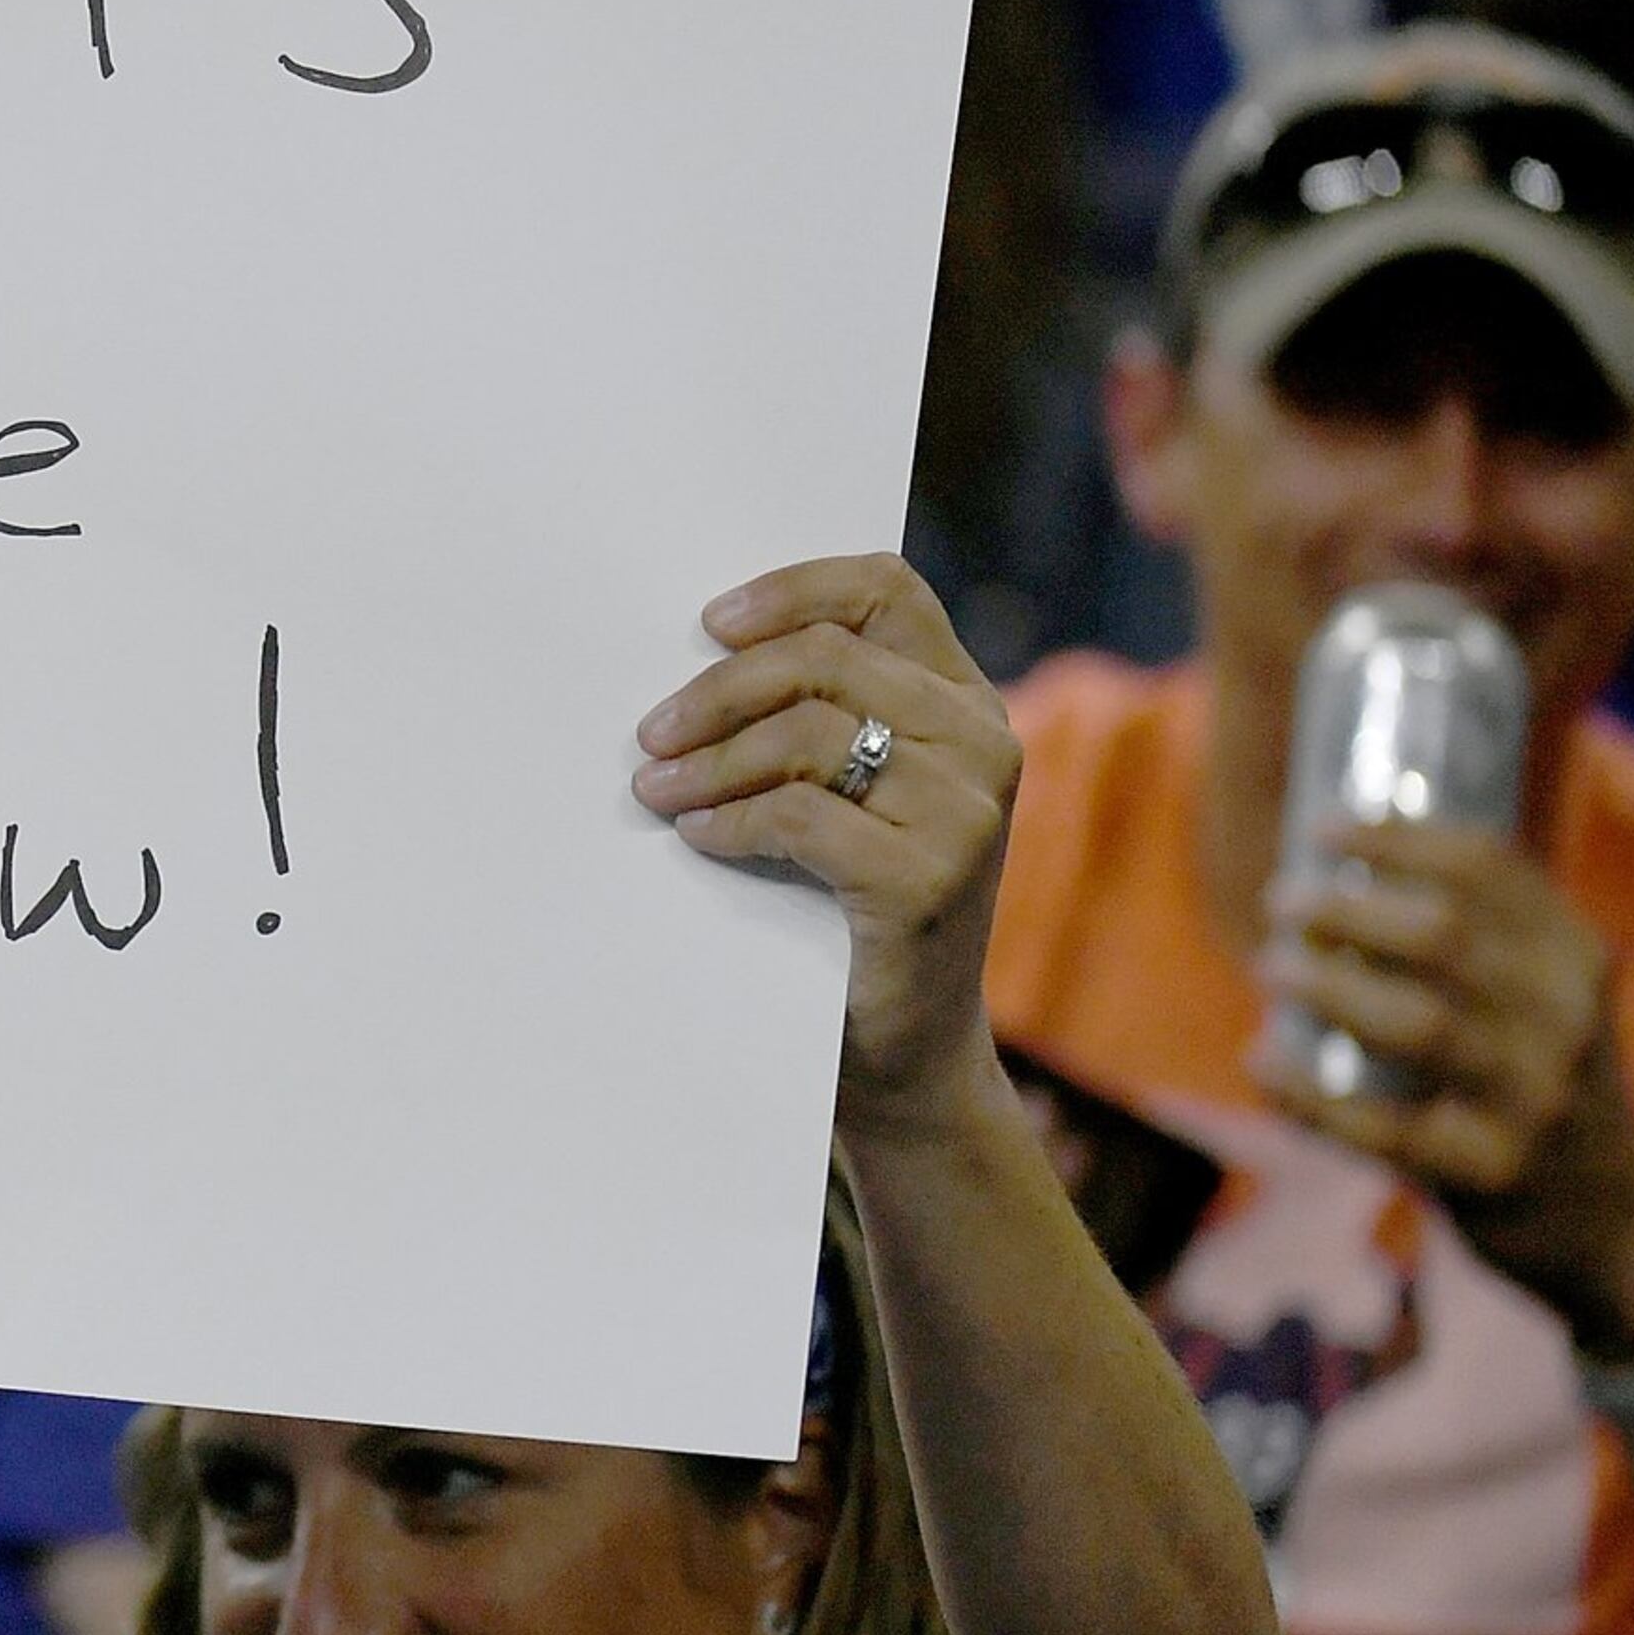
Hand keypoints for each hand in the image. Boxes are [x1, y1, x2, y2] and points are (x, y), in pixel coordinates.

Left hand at [632, 554, 1022, 1125]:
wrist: (901, 1046)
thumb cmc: (850, 906)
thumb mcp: (851, 792)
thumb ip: (817, 717)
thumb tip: (695, 651)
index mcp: (965, 701)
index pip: (888, 589)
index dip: (791, 589)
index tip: (707, 623)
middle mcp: (983, 742)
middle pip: (825, 659)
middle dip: (718, 690)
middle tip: (650, 733)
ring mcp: (965, 812)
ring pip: (806, 733)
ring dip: (710, 760)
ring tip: (655, 790)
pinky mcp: (929, 878)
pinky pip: (799, 814)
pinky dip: (730, 820)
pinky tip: (696, 836)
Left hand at [1253, 819, 1633, 1349]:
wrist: (1610, 1222)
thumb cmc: (1534, 1088)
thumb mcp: (1537, 1001)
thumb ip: (1472, 942)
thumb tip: (1340, 869)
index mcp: (1573, 958)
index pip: (1489, 869)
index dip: (1398, 838)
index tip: (1324, 827)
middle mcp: (1565, 1019)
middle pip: (1442, 936)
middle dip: (1346, 909)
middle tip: (1281, 902)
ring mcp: (1533, 1099)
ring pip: (1416, 1023)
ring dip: (1325, 988)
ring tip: (1269, 966)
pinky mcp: (1488, 1171)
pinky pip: (1378, 1126)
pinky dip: (1306, 1094)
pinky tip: (1259, 1063)